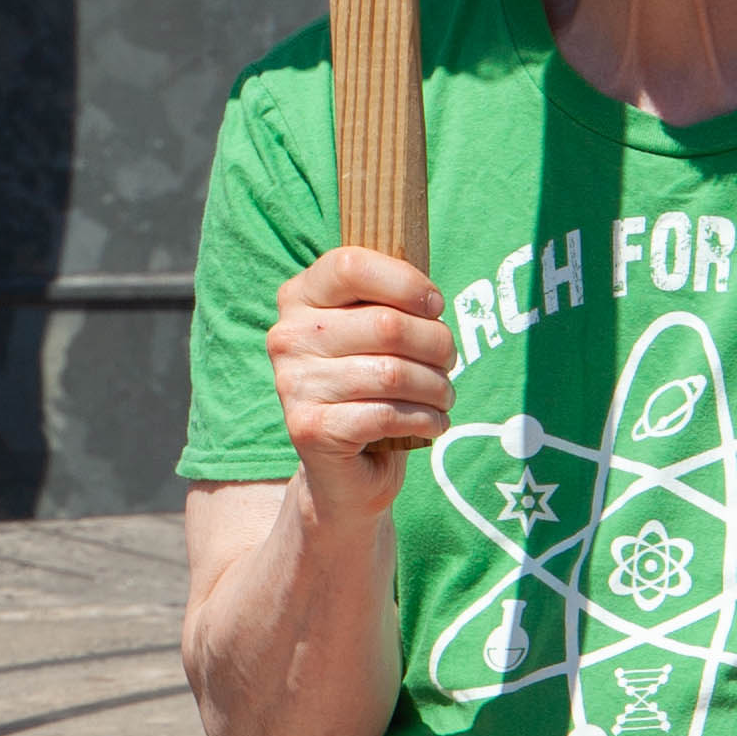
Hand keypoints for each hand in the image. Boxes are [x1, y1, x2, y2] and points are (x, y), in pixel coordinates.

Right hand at [262, 243, 451, 518]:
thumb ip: (389, 303)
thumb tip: (430, 298)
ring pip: (393, 373)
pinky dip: (425, 419)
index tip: (435, 305)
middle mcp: (288, 337)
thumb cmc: (369, 386)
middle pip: (386, 324)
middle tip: (448, 362)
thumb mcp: (374, 334)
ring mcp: (294, 384)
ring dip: (436, 387)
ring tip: (444, 396)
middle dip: (437, 344)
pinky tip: (433, 423)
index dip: (405, 281)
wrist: (342, 470)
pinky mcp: (310, 429)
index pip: (351, 265)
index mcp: (299, 298)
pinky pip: (387, 415)